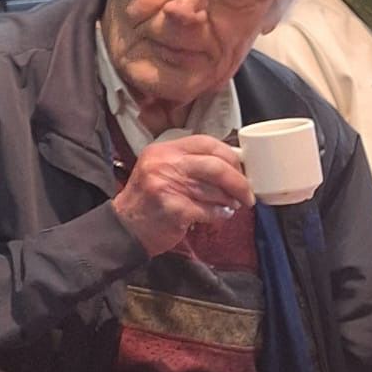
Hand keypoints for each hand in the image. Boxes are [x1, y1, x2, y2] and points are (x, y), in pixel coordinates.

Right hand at [111, 134, 252, 255]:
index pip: (206, 143)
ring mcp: (168, 186)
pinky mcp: (175, 209)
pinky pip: (210, 210)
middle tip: (246, 193)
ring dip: (230, 200)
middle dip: (239, 181)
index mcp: (162, 151)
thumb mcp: (160, 170)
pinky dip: (220, 214)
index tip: (239, 168)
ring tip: (231, 205)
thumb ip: (189, 164)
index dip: (230, 155)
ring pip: (215, 191)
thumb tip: (230, 166)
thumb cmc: (147, 201)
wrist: (125, 228)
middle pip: (216, 166)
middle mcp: (163, 165)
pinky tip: (218, 215)